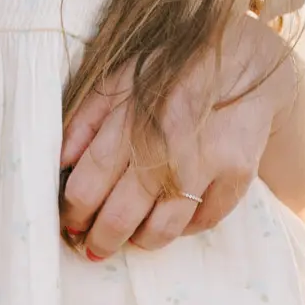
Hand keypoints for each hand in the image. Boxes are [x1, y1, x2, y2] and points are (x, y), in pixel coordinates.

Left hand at [59, 12, 295, 257]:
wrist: (245, 58)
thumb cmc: (172, 71)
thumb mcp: (121, 79)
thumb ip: (85, 119)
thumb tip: (59, 164)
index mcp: (130, 119)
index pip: (89, 183)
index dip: (74, 211)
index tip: (70, 222)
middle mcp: (166, 145)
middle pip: (121, 215)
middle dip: (101, 239)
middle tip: (94, 247)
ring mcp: (206, 163)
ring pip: (163, 228)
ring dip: (140, 241)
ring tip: (132, 237)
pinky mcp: (238, 174)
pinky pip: (204, 221)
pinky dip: (184, 228)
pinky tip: (172, 218)